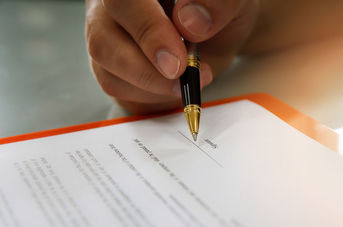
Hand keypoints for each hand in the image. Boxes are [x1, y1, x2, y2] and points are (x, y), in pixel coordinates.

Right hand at [85, 0, 259, 113]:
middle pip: (102, 40)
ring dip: (151, 86)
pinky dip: (148, 94)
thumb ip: (217, 4)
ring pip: (107, 68)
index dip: (149, 33)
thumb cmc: (218, 12)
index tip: (177, 63)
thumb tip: (191, 22)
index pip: (124, 2)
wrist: (217, 32)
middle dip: (146, 70)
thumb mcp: (233, 3)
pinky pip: (116, 86)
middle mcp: (112, 7)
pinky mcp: (111, 65)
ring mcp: (106, 34)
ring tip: (188, 79)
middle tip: (182, 78)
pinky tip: (172, 84)